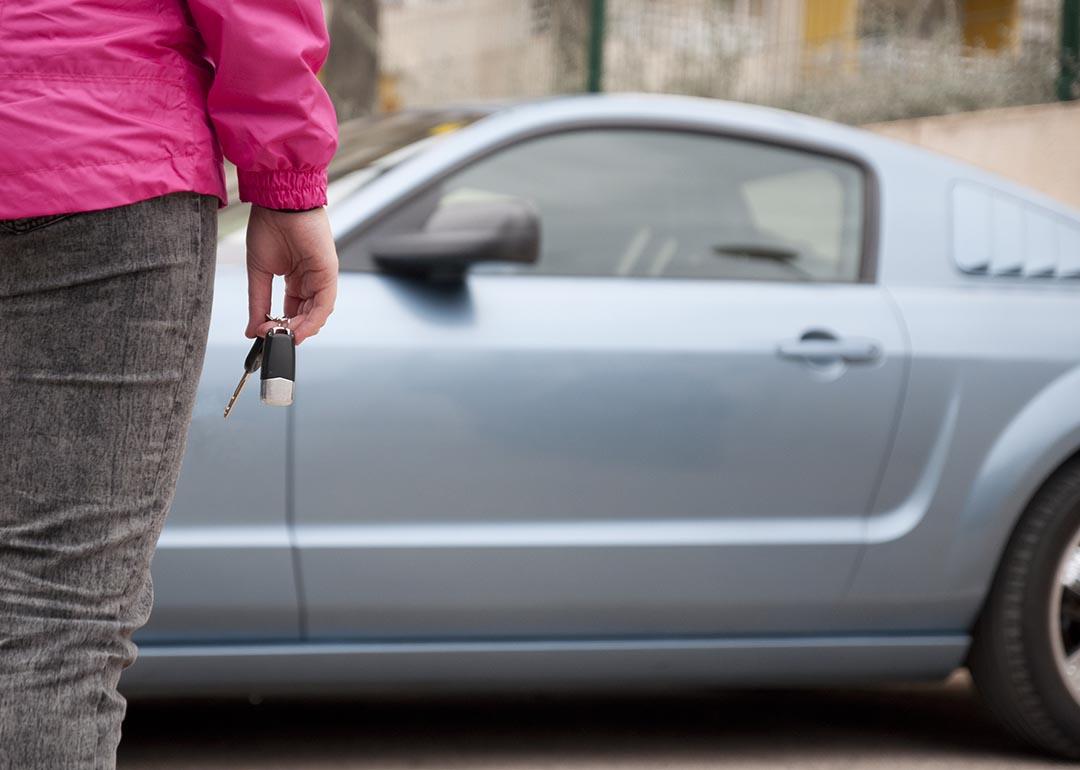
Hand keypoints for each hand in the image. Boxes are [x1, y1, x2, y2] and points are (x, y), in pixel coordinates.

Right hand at [245, 205, 337, 344]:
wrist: (276, 201)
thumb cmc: (268, 226)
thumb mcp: (258, 272)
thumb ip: (257, 303)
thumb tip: (252, 331)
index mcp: (296, 278)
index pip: (293, 310)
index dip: (281, 325)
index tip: (265, 333)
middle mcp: (311, 279)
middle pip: (306, 314)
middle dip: (289, 329)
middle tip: (272, 335)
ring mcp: (321, 276)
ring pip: (317, 312)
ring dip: (300, 328)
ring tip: (283, 334)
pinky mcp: (329, 272)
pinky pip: (324, 302)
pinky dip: (313, 319)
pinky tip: (298, 328)